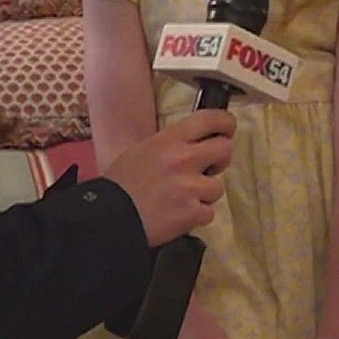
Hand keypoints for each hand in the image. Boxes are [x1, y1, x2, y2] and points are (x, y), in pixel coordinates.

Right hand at [103, 109, 235, 247]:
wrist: (109, 218)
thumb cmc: (121, 183)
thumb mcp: (142, 151)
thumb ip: (170, 145)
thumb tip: (194, 144)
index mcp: (169, 140)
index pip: (209, 119)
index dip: (225, 122)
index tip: (228, 128)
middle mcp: (184, 159)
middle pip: (225, 149)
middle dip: (220, 159)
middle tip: (207, 168)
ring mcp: (190, 187)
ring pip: (218, 187)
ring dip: (204, 194)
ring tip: (182, 199)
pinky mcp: (192, 213)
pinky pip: (208, 212)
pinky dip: (196, 216)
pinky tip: (179, 216)